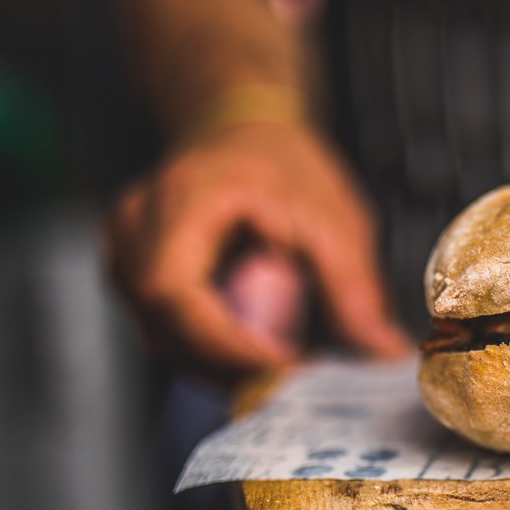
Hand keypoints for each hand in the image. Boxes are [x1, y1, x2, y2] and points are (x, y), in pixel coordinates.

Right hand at [106, 120, 408, 376]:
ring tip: (287, 366)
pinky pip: (166, 334)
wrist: (243, 131)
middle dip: (233, 365)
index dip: (227, 343)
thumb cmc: (286, 166)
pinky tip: (260, 352)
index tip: (288, 367)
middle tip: (299, 378)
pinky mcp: (132, 278)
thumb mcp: (333, 219)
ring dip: (224, 366)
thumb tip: (385, 352)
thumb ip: (354, 288)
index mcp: (182, 199)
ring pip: (164, 341)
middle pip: (166, 327)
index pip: (175, 293)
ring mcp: (124, 254)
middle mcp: (135, 228)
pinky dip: (213, 353)